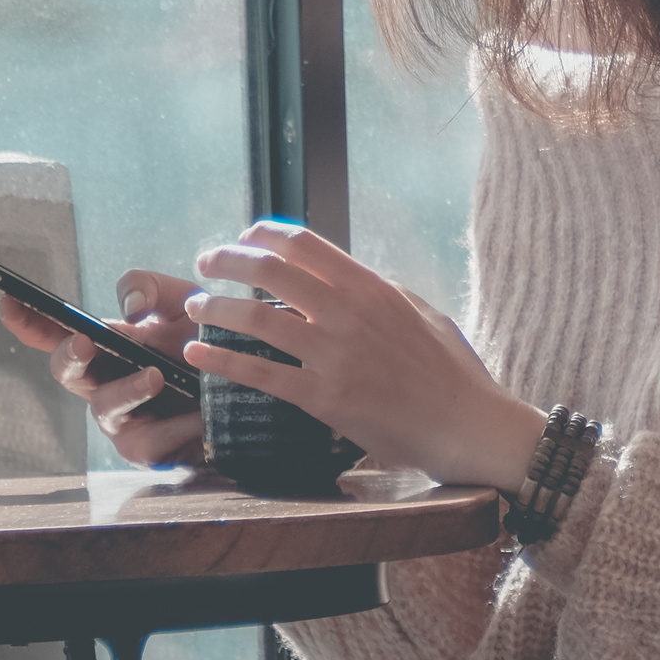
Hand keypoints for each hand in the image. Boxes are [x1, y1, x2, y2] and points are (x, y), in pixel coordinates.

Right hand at [0, 270, 204, 467]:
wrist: (248, 380)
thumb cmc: (205, 341)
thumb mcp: (182, 300)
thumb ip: (148, 288)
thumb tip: (128, 308)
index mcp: (105, 344)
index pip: (56, 332)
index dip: (29, 320)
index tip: (9, 300)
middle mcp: (104, 381)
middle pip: (66, 371)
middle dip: (68, 355)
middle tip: (83, 340)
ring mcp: (121, 418)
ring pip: (106, 405)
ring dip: (128, 388)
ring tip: (156, 376)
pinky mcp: (146, 449)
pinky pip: (148, 441)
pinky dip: (172, 426)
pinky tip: (195, 416)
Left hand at [183, 221, 548, 489]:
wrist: (466, 424)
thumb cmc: (450, 371)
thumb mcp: (420, 311)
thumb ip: (379, 292)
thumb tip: (345, 279)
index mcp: (370, 286)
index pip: (303, 243)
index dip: (262, 234)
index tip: (242, 238)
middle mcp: (347, 312)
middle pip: (269, 270)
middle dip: (227, 261)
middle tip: (205, 265)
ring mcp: (334, 355)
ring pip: (256, 318)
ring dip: (214, 308)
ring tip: (193, 308)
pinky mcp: (324, 398)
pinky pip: (260, 373)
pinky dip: (221, 361)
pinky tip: (198, 355)